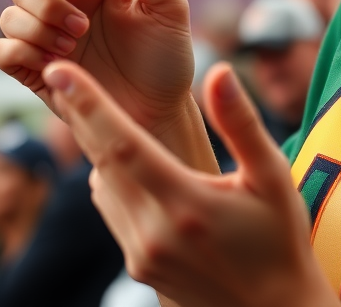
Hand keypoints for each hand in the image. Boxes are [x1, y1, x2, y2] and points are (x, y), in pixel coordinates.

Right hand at [0, 0, 195, 139]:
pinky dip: (21, 53)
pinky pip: (1, 50)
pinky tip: (54, 66)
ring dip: (37, 31)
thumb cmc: (167, 57)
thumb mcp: (168, 7)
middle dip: (47, 6)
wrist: (156, 114)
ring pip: (9, 13)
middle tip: (83, 29)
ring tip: (73, 49)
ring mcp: (47, 32)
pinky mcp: (33, 66)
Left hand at [43, 60, 339, 306]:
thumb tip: (219, 70)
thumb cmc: (281, 239)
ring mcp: (141, 256)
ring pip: (104, 188)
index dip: (89, 106)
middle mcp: (152, 234)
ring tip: (91, 110)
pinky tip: (123, 160)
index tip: (60, 72)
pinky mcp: (140, 269)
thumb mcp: (272, 175)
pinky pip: (114, 212)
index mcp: (185, 204)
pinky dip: (112, 179)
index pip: (122, 145)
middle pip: (101, 162)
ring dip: (97, 148)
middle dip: (81, 116)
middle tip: (59, 73)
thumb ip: (241, 123)